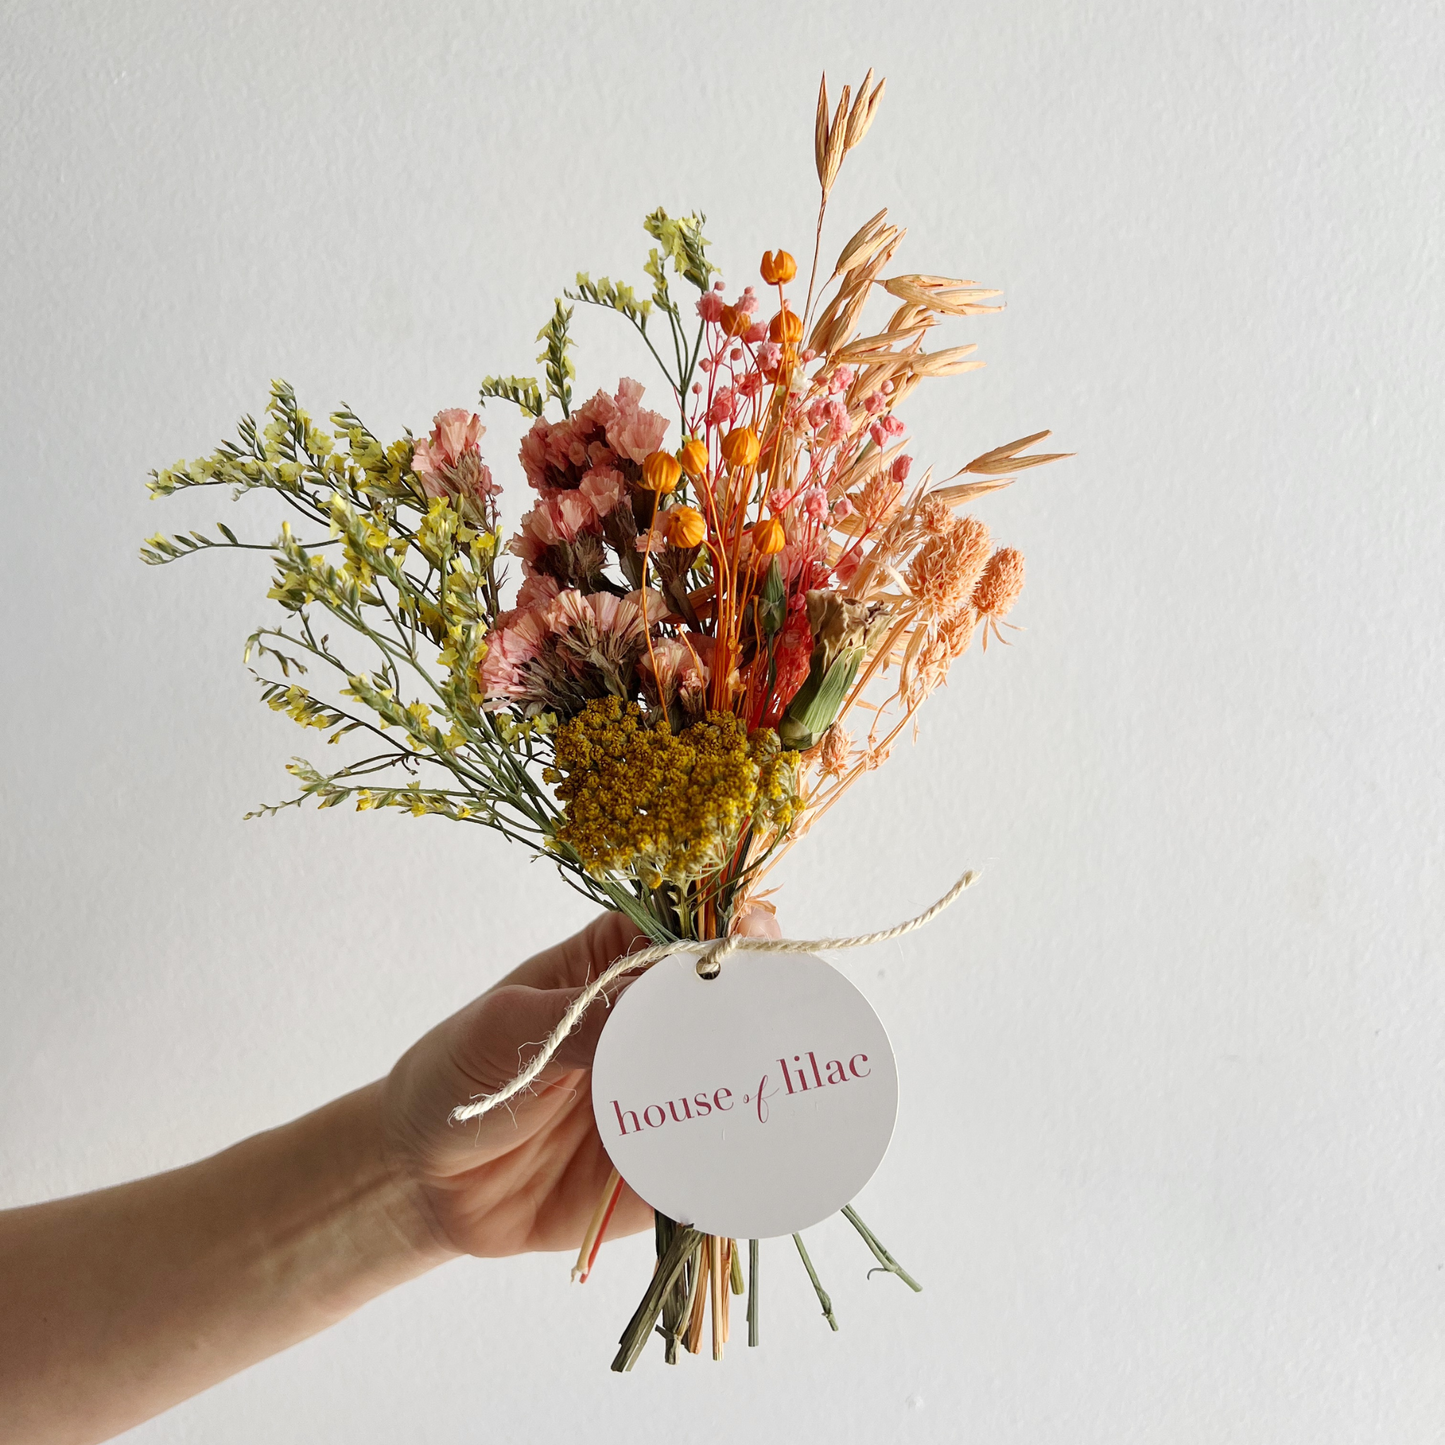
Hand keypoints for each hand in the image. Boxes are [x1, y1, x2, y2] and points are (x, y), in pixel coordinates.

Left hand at [382, 904, 782, 1259]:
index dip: (727, 922)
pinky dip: (748, 1154)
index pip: (689, 928)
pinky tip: (775, 1150)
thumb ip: (584, 1016)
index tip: (750, 926)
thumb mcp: (509, 1028)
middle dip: (766, 996)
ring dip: (768, 1075)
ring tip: (787, 1075)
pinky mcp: (669, 1163)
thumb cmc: (457, 1073)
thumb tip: (661, 998)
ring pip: (738, 1077)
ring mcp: (670, 1092)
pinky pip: (718, 1158)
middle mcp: (657, 1022)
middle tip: (781, 1002)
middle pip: (732, 1000)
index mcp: (620, 963)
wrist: (424, 1180)